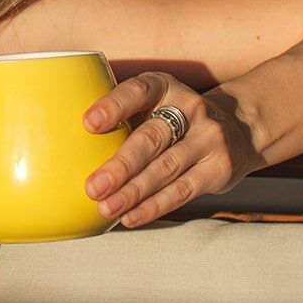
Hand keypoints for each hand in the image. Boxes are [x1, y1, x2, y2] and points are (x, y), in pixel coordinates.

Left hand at [80, 71, 263, 227]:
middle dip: (121, 165)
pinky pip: (182, 190)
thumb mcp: (154, 104)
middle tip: (93, 186)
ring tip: (106, 207)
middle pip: (152, 138)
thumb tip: (62, 145)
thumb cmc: (174, 119)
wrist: (239, 129)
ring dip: (134, 191)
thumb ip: (122, 116)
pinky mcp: (219, 168)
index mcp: (165, 86)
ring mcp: (209, 138)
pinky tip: (130, 216)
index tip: (88, 124)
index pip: (138, 90)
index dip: (114, 106)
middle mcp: (190, 108)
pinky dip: (154, 206)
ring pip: (166, 168)